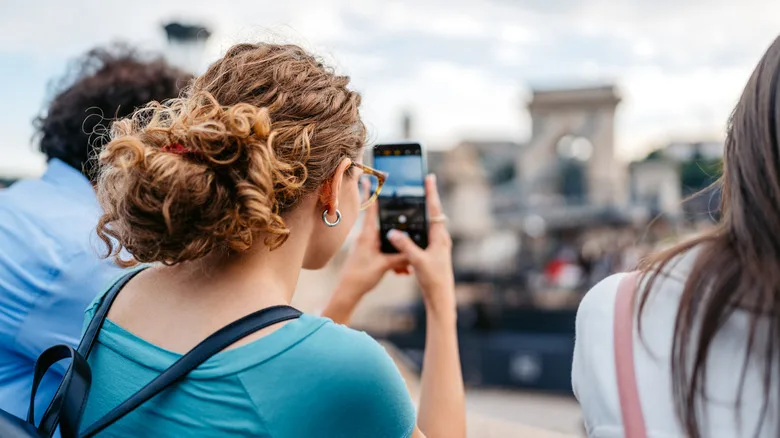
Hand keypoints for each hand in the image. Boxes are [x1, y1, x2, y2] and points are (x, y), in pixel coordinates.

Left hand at [323, 190, 408, 324]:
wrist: (349, 291)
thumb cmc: (361, 276)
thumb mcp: (384, 266)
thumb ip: (400, 257)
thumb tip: (415, 251)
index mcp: (368, 235)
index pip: (371, 209)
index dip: (372, 193)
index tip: (370, 177)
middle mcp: (367, 237)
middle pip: (385, 225)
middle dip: (399, 230)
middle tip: (406, 226)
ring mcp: (369, 246)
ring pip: (388, 242)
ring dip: (398, 253)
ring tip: (404, 268)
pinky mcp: (370, 255)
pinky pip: (386, 253)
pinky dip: (395, 261)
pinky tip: (402, 272)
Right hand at [387, 174, 455, 318]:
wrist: (441, 297)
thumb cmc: (433, 279)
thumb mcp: (418, 261)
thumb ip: (406, 246)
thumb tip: (393, 232)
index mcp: (440, 237)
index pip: (435, 210)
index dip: (431, 193)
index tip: (429, 178)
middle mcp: (441, 238)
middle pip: (433, 213)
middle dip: (427, 198)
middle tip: (421, 183)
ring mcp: (438, 245)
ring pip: (429, 224)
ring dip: (423, 212)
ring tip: (415, 199)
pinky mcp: (433, 252)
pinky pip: (425, 234)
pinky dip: (418, 226)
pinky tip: (411, 226)